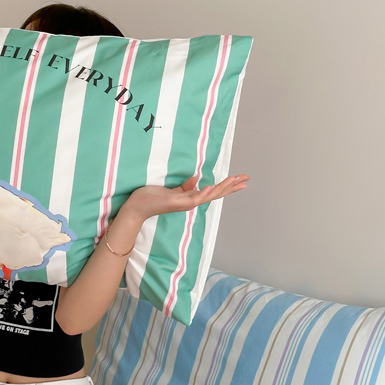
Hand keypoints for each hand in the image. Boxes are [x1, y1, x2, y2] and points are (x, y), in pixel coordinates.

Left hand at [120, 174, 249, 223]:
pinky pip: (193, 198)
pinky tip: (211, 186)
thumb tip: (196, 178)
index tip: (241, 179)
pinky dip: (203, 192)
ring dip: (223, 188)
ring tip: (236, 179)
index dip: (227, 186)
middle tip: (247, 179)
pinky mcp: (177, 203)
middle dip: (232, 187)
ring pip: (209, 196)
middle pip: (216, 194)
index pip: (214, 191)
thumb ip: (185, 186)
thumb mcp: (172, 190)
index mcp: (190, 198)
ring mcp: (185, 204)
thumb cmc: (151, 198)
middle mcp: (191, 202)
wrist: (137, 207)